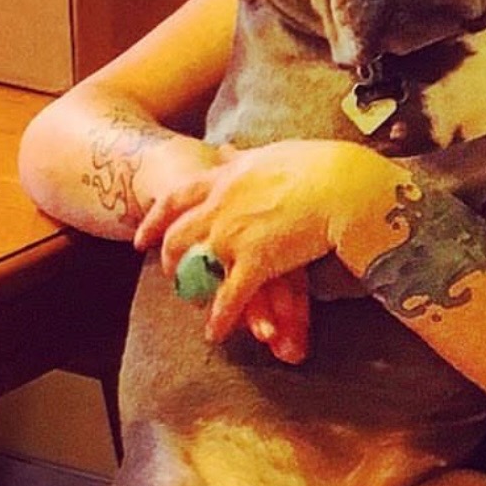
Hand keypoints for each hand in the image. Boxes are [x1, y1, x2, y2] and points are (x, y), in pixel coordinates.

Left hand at [134, 139, 377, 344]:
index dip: (156, 220)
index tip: (144, 236)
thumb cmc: (319, 164)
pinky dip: (220, 318)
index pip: (177, 199)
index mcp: (227, 178)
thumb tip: (228, 152)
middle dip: (169, 257)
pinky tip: (215, 333)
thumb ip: (245, 159)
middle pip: (179, 235)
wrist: (341, 184)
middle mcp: (221, 206)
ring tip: (190, 303)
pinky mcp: (257, 261)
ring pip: (197, 267)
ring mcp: (235, 235)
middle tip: (167, 271)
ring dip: (191, 289)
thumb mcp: (271, 153)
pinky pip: (230, 296)